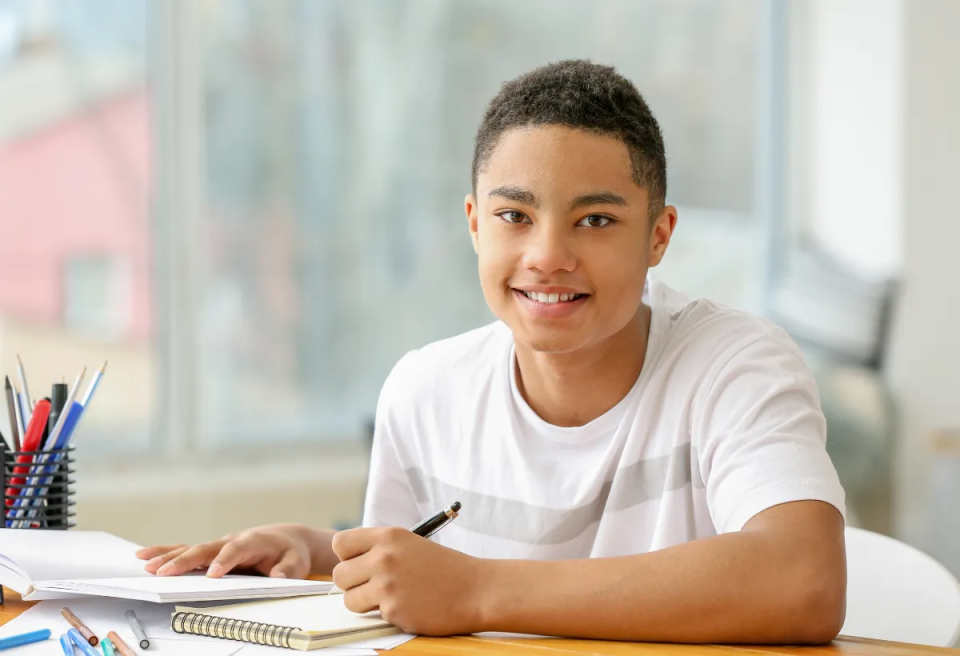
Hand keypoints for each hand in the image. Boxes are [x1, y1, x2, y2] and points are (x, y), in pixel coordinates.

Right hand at [136, 523, 313, 578]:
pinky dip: (166, 552)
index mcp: (253, 541)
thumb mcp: (297, 562)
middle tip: (165, 573)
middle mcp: (232, 540)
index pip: (236, 550)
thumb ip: (289, 569)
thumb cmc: (289, 552)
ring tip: (146, 565)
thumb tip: (278, 576)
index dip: (224, 561)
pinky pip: (186, 550)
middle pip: (206, 549)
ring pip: (191, 549)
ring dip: (169, 556)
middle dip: (186, 561)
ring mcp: (219, 545)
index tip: (212, 574)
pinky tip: (145, 556)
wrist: (286, 540)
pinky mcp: (211, 551)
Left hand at [331, 527, 488, 635]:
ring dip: (364, 602)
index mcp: (389, 536)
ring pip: (349, 599)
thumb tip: (349, 562)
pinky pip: (373, 615)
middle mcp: (384, 557)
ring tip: (390, 597)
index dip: (347, 556)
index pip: (341, 543)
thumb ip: (380, 549)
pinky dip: (388, 614)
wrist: (476, 589)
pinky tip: (409, 606)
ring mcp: (387, 585)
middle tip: (374, 585)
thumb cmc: (445, 568)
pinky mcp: (393, 610)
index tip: (360, 563)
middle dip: (353, 583)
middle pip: (340, 574)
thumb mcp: (411, 544)